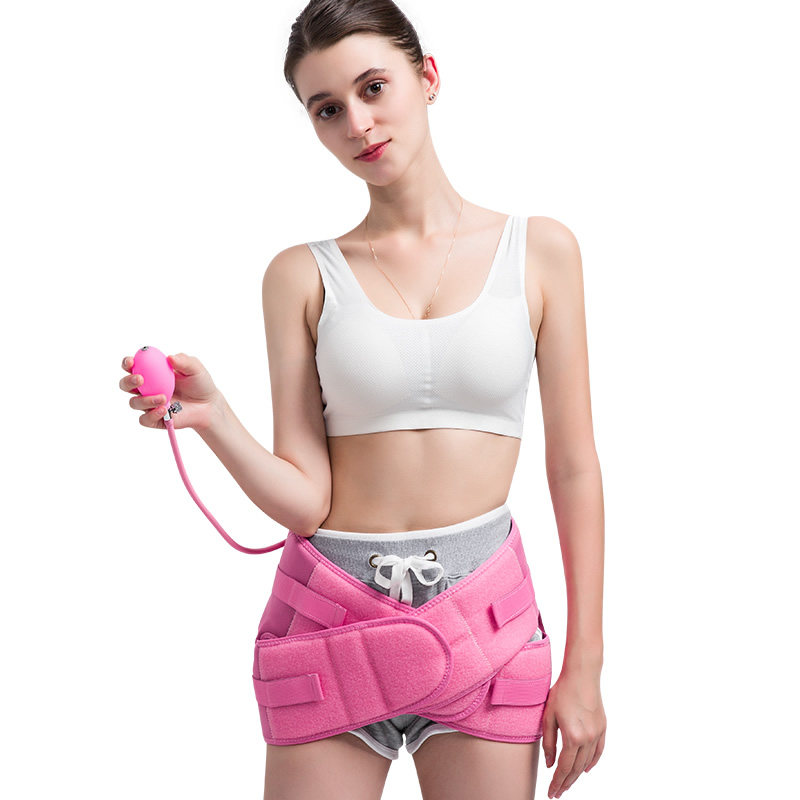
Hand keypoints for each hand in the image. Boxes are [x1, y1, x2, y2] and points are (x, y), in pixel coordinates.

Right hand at [119, 351, 221, 431]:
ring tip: (164, 398)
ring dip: (145, 400)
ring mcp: (149, 404)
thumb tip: (169, 358)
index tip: (131, 362)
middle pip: (125, 385)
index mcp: (151, 372)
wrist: (209, 405)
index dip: (127, 363)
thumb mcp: (195, 369)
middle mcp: (146, 388)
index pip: (133, 366)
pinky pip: (144, 419)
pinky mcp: (154, 419)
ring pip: (134, 403)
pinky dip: (152, 415)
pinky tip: (165, 410)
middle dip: (128, 381)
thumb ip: (183, 361)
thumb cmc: (200, 384)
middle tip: (140, 379)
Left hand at [541, 666, 605, 797]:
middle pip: (576, 769)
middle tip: (557, 792)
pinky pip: (599, 751)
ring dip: (577, 775)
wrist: (582, 675)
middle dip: (566, 783)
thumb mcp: (548, 716)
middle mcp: (587, 739)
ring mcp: (597, 734)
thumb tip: (549, 764)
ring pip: (587, 763)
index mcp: (572, 737)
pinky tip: (586, 769)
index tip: (551, 793)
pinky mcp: (603, 727)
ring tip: (568, 783)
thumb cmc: (562, 692)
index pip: (564, 768)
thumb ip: (548, 742)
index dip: (557, 782)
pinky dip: (592, 762)